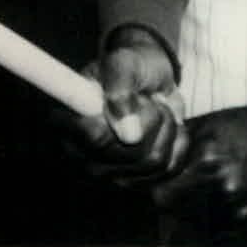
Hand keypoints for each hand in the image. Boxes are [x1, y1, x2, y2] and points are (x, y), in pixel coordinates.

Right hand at [60, 25, 188, 186]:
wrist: (151, 80)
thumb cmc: (131, 68)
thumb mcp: (123, 64)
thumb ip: (120, 88)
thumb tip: (128, 135)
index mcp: (69, 123)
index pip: (95, 136)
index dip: (120, 117)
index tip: (134, 97)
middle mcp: (84, 156)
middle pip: (130, 152)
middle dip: (150, 117)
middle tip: (146, 98)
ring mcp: (111, 174)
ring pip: (153, 161)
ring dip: (166, 127)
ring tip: (156, 108)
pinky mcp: (139, 182)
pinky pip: (171, 168)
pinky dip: (177, 141)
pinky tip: (167, 127)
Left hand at [152, 79, 246, 246]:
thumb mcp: (207, 125)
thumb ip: (176, 147)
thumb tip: (148, 163)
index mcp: (209, 164)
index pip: (162, 198)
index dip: (161, 194)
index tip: (165, 189)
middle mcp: (227, 194)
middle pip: (183, 218)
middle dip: (183, 208)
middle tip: (194, 193)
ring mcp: (246, 216)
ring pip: (206, 232)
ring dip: (206, 220)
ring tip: (218, 196)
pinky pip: (231, 239)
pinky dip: (228, 228)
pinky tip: (236, 205)